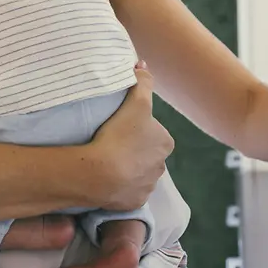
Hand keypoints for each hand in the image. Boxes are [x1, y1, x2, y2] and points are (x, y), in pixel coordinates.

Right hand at [84, 64, 172, 210]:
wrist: (101, 174)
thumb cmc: (121, 134)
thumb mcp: (135, 100)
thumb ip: (142, 81)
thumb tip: (143, 65)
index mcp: (165, 143)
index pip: (154, 132)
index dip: (138, 128)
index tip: (121, 127)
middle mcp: (162, 166)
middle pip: (147, 153)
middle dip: (134, 149)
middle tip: (112, 142)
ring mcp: (147, 186)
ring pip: (138, 173)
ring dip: (126, 167)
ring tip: (106, 160)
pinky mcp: (134, 202)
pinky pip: (127, 191)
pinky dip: (119, 186)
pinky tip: (106, 177)